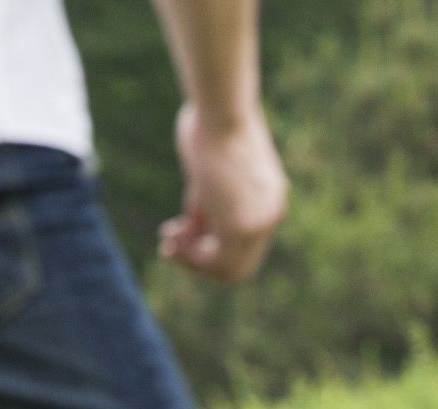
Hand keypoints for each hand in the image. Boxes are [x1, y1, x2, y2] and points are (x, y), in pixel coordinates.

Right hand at [158, 101, 286, 282]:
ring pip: (227, 269)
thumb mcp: (207, 171)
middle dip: (198, 259)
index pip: (243, 241)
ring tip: (167, 241)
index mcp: (269, 197)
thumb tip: (189, 233)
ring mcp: (259, 222)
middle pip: (237, 262)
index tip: (180, 228)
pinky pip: (215, 263)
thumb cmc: (210, 122)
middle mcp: (270, 213)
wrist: (222, 108)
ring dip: (191, 262)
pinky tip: (170, 242)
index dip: (209, 245)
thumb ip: (206, 205)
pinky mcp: (242, 227)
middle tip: (169, 239)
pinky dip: (188, 259)